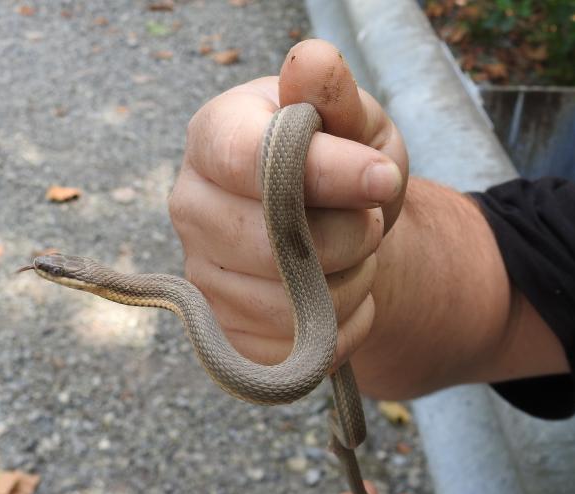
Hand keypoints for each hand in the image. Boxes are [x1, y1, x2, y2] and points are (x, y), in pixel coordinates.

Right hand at [169, 39, 407, 367]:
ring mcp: (203, 277)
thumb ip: (335, 97)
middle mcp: (191, 208)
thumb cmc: (347, 167)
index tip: (382, 178)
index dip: (324, 174)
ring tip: (355, 255)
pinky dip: (345, 325)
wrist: (342, 234)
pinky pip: (300, 351)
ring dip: (353, 282)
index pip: (249, 159)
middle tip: (368, 220)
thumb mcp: (355, 122)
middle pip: (272, 243)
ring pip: (292, 306)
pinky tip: (342, 294)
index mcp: (212, 138)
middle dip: (350, 237)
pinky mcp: (228, 333)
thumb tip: (313, 62)